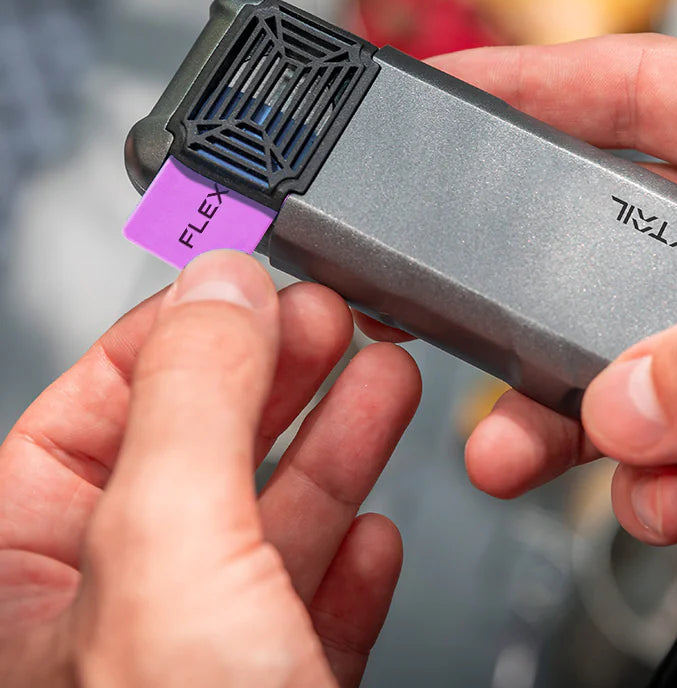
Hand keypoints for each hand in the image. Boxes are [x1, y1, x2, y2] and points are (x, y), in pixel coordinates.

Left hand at [0, 251, 420, 685]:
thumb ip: (194, 398)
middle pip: (200, 451)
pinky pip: (317, 606)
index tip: (249, 284)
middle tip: (334, 319)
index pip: (87, 408)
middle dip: (279, 373)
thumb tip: (221, 282)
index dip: (175, 332)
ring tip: (387, 379)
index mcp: (25, 582)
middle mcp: (109, 621)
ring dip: (340, 447)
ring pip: (273, 523)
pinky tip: (377, 533)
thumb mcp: (171, 548)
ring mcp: (203, 663)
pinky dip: (355, 560)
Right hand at [415, 34, 676, 579]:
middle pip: (614, 245)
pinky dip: (661, 489)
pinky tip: (663, 505)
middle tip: (456, 326)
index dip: (539, 81)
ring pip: (639, 367)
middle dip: (531, 289)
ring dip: (578, 414)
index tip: (453, 93)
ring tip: (523, 452)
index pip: (645, 94)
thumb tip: (629, 398)